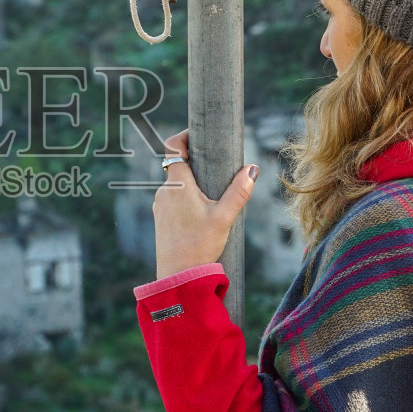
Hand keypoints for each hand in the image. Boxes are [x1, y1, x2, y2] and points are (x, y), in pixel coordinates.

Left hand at [152, 129, 257, 278]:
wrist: (178, 277)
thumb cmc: (200, 246)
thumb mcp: (225, 217)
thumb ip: (239, 191)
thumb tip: (252, 169)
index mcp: (177, 184)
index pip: (173, 147)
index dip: (184, 136)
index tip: (199, 135)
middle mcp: (164, 191)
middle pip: (178, 166)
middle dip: (198, 164)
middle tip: (218, 167)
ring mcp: (160, 205)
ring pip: (177, 184)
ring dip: (193, 184)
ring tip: (214, 195)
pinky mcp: (160, 218)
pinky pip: (173, 199)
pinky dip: (187, 199)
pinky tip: (202, 213)